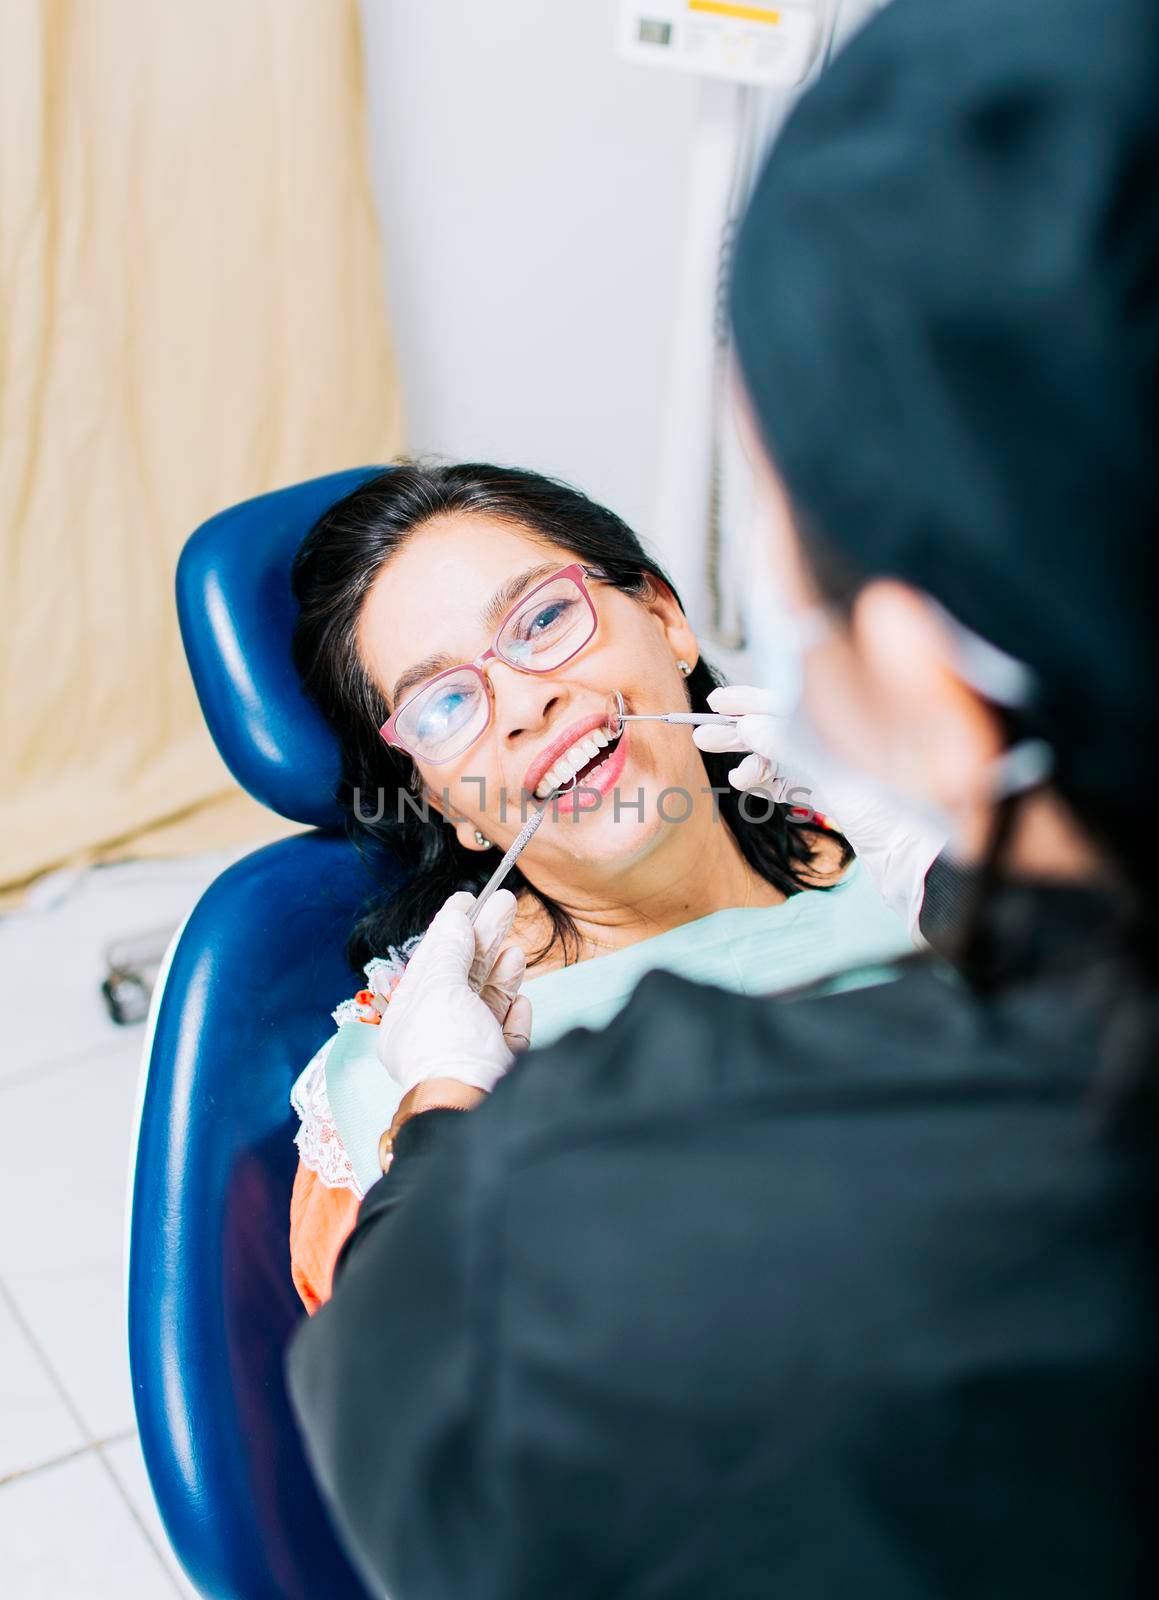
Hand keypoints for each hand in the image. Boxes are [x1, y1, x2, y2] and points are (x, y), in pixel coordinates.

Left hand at [375, 890, 531, 1094]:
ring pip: (487, 1002)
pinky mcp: (498, 1068)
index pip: (431, 961)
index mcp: (409, 1019)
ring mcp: (469, 1051)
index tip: (470, 897)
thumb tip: (455, 919)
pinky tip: (519, 1002)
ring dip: (501, 973)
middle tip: (506, 904)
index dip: (451, 926)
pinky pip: (507, 1034)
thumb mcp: (441, 989)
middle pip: (463, 975)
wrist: (477, 1109)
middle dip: (485, 938)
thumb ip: (450, 951)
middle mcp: (437, 1034)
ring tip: (514, 952)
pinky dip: (515, 1014)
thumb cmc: (448, 1052)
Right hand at [695, 685, 945, 942]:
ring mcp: (829, 766)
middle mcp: (832, 739)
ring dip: (749, 760)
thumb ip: (787, 744)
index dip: (749, 700)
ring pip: (778, 756)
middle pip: (777, 727)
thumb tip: (748, 724)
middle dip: (739, 732)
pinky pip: (786, 782)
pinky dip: (764, 782)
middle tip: (702, 737)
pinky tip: (747, 783)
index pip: (785, 701)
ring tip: (729, 771)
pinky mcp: (827, 795)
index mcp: (837, 721)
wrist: (914, 850)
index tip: (717, 703)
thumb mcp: (831, 768)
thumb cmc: (888, 803)